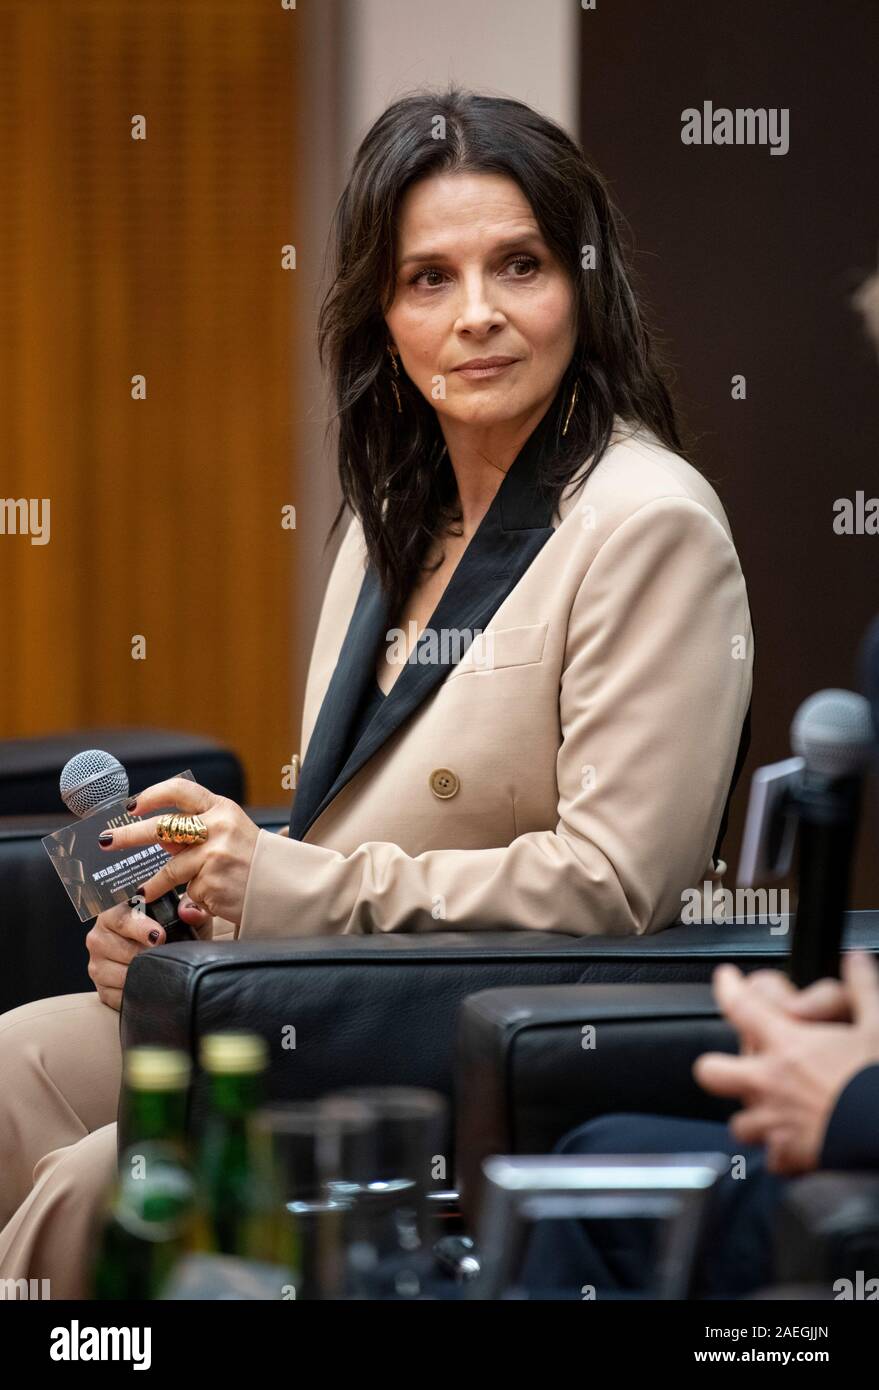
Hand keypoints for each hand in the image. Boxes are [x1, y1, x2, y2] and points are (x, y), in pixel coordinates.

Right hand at [86, 895, 212, 1010]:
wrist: (166, 955)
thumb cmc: (170, 930)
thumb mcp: (180, 916)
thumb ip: (187, 907)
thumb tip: (191, 913)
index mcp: (113, 913)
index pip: (120, 919)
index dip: (141, 928)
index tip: (159, 936)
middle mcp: (98, 937)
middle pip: (122, 950)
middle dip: (147, 955)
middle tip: (164, 956)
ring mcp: (97, 965)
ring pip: (120, 975)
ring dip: (144, 974)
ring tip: (160, 969)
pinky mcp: (101, 989)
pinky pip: (118, 996)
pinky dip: (137, 993)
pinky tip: (150, 986)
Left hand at [98, 777, 259, 926]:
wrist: (285, 886)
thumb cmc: (255, 859)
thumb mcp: (231, 833)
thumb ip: (197, 832)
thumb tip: (157, 838)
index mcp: (221, 808)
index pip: (180, 791)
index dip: (152, 795)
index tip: (130, 805)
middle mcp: (217, 827)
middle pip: (162, 828)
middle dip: (128, 835)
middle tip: (106, 841)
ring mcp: (214, 856)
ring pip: (169, 869)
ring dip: (151, 884)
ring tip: (140, 893)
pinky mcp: (213, 884)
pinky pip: (189, 892)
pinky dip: (191, 899)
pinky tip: (204, 901)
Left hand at [693, 952, 878, 1174]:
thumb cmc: (878, 1083)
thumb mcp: (877, 1027)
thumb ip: (862, 990)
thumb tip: (856, 961)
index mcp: (788, 1046)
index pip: (740, 1006)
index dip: (727, 987)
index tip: (726, 979)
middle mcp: (770, 1083)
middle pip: (711, 1071)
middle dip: (719, 1066)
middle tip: (738, 1063)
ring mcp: (774, 1123)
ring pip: (738, 1122)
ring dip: (752, 1117)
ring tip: (773, 1110)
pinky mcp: (788, 1157)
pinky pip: (770, 1159)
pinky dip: (779, 1154)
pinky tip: (794, 1147)